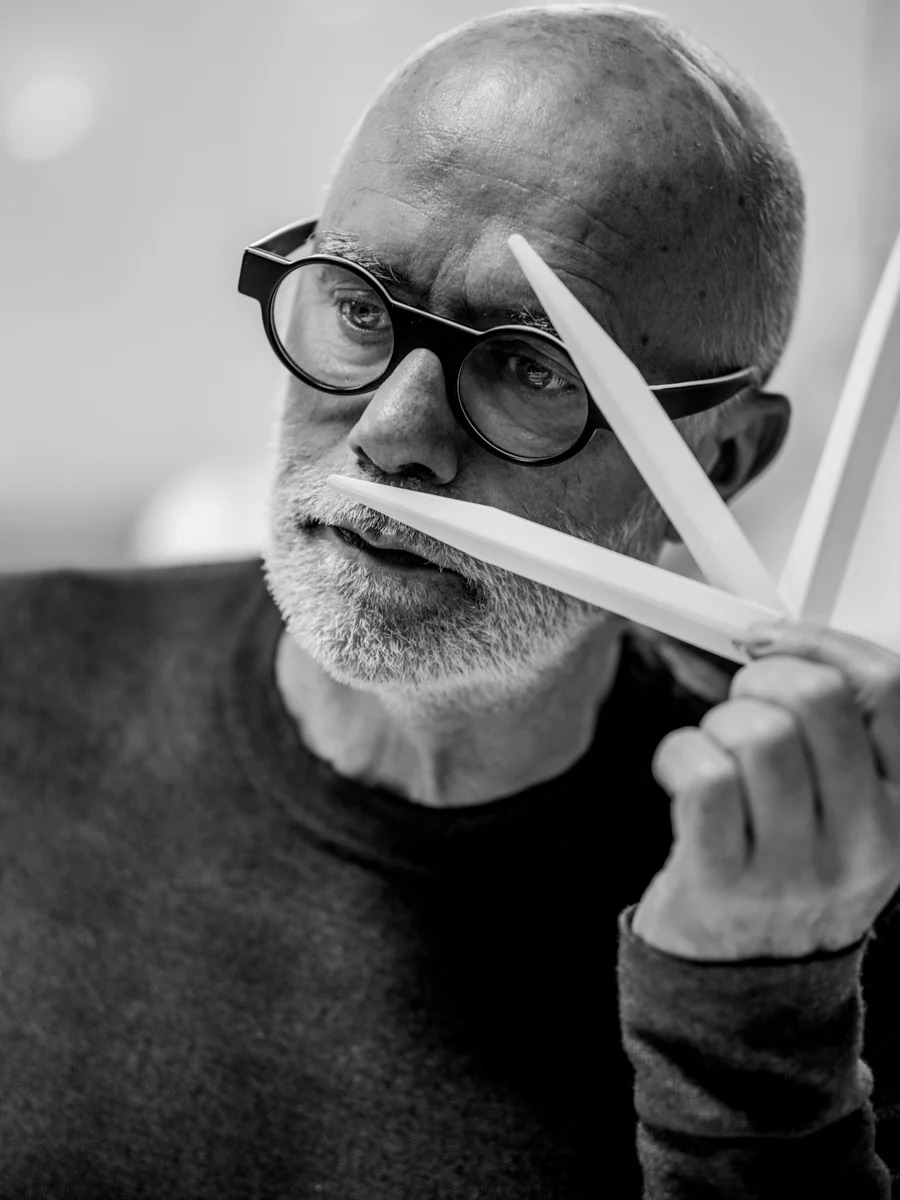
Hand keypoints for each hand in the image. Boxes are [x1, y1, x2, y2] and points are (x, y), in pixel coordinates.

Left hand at [632, 622, 899, 959]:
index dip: (823, 643)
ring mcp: (795, 867)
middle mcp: (863, 839)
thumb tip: (794, 646)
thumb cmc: (792, 876)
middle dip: (761, 679)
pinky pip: (702, 774)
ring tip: (716, 753)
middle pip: (815, 697)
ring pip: (756, 731)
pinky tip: (680, 772)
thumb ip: (843, 737)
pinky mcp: (724, 883)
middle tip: (741, 705)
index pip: (889, 689)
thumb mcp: (852, 813)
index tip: (776, 639)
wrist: (750, 987)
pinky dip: (678, 754)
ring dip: (718, 723)